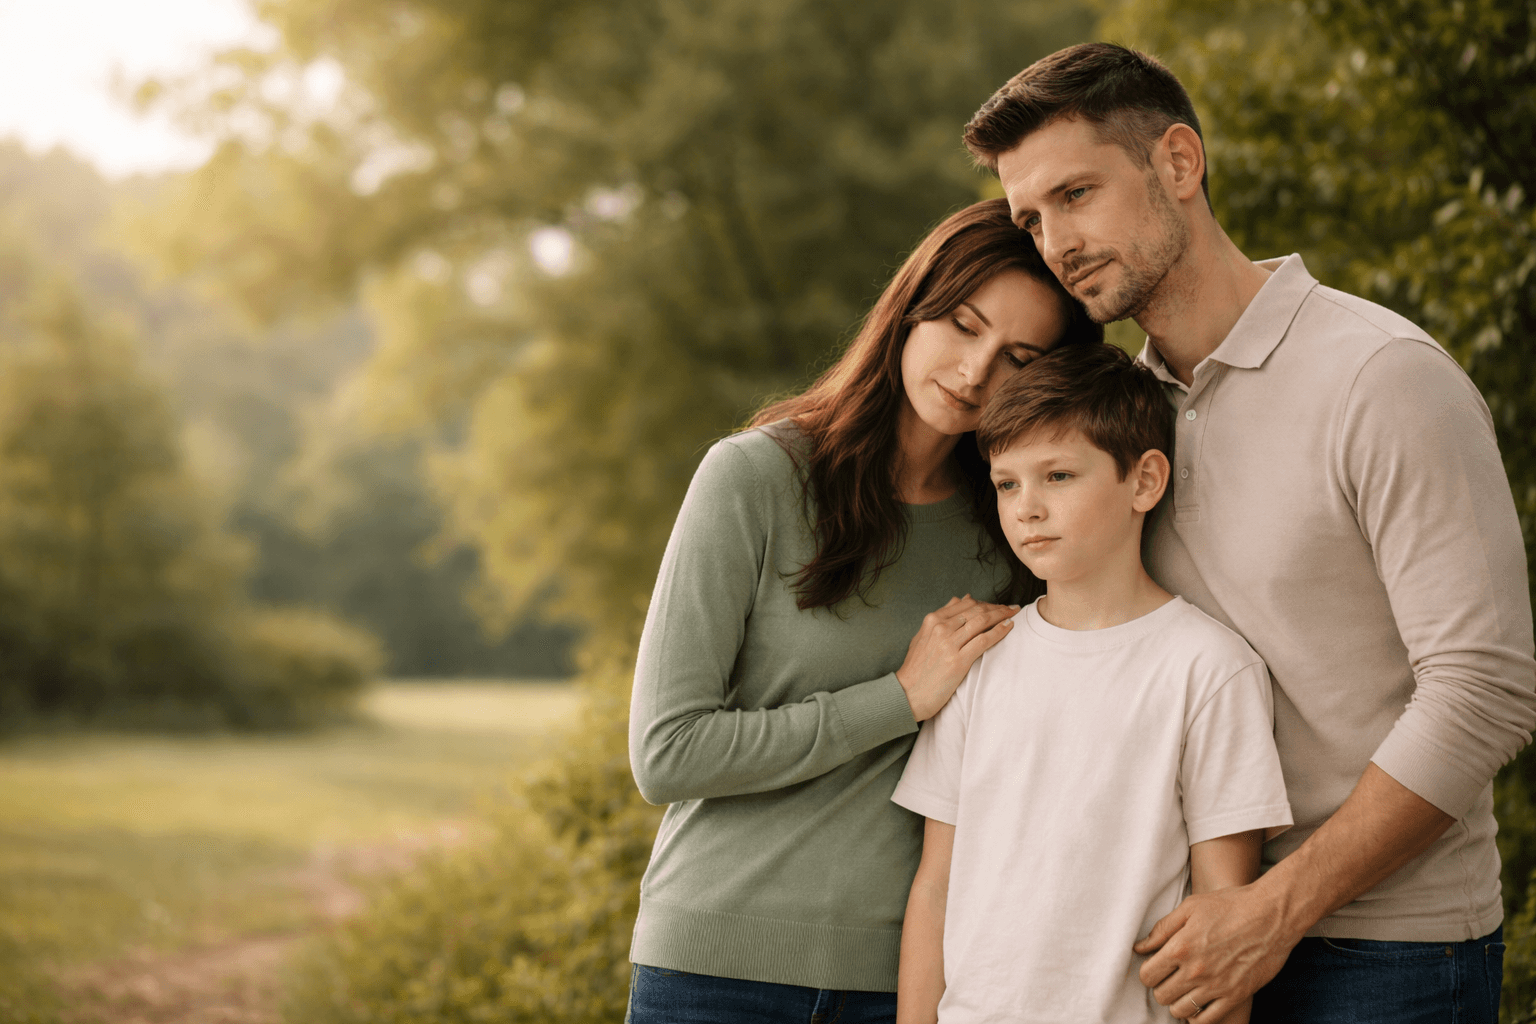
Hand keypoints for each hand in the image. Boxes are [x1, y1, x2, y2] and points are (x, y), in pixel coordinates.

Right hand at [895, 595, 1018, 720]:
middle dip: (997, 607)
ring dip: (1001, 615)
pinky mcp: (958, 660)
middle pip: (976, 610)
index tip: (996, 605)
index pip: (965, 604)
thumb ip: (941, 618)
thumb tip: (959, 599)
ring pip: (982, 622)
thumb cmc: (916, 668)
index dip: (984, 602)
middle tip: (1012, 607)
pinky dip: (999, 631)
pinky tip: (1008, 627)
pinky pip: (984, 640)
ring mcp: (950, 643)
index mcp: (932, 620)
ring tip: (1013, 614)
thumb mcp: (923, 636)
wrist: (908, 694)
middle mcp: (941, 628)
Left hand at [1133, 884, 1297, 1020]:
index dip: (1148, 972)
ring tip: (1184, 990)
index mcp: (1180, 947)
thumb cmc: (1230, 905)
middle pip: (1161, 995)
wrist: (1271, 915)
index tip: (1156, 967)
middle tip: (1170, 978)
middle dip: (1161, 987)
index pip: (1147, 975)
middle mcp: (1195, 970)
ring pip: (1180, 1011)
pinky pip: (1207, 1020)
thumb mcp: (1190, 907)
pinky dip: (1198, 1016)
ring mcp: (1216, 985)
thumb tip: (1140, 947)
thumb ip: (1162, 929)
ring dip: (1177, 1002)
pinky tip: (1199, 1003)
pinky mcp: (1235, 996)